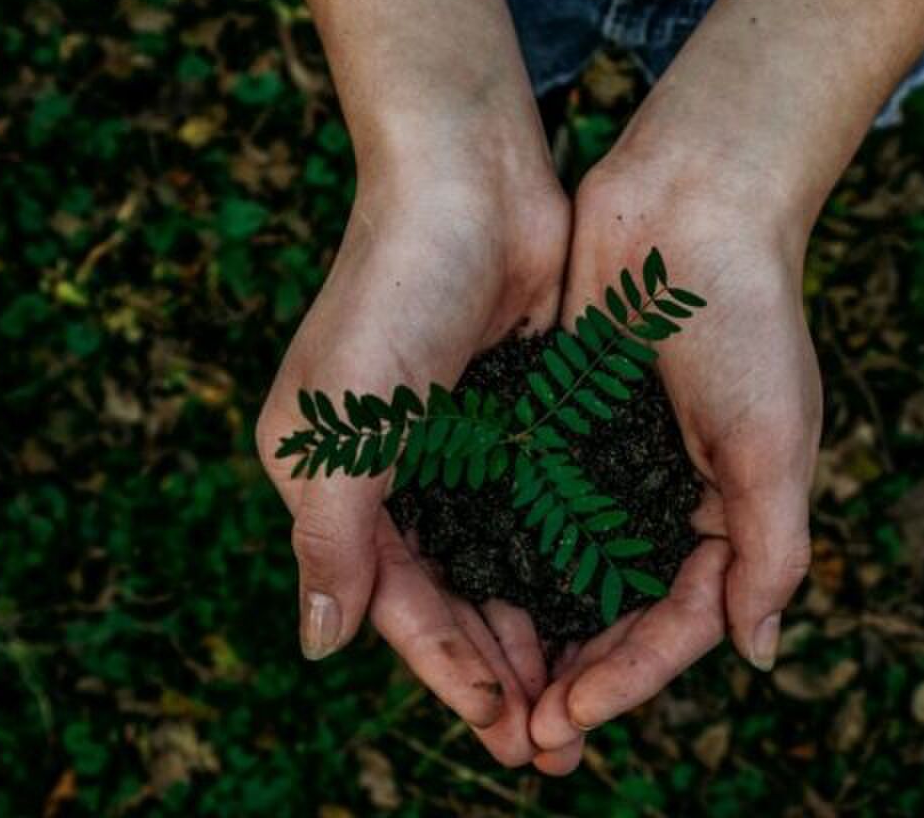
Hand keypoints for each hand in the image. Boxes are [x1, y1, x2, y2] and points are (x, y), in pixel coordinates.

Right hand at [255, 155, 568, 766]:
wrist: (469, 178)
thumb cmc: (392, 293)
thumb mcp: (343, 425)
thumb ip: (331, 539)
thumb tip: (320, 646)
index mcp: (335, 482)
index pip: (395, 604)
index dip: (448, 672)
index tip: (504, 731)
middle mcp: (394, 475)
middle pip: (451, 599)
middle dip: (499, 672)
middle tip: (555, 744)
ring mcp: (459, 448)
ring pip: (501, 566)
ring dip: (537, 631)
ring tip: (584, 698)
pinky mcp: (516, 419)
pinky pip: (541, 512)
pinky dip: (565, 563)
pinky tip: (603, 608)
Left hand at [528, 145, 822, 771]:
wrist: (692, 200)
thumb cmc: (748, 319)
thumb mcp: (775, 443)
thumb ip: (771, 551)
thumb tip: (757, 654)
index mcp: (728, 514)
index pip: (677, 623)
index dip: (628, 678)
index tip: (570, 718)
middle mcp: (666, 499)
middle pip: (616, 613)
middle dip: (574, 676)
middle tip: (522, 736)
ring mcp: (610, 463)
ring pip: (565, 571)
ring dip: (532, 631)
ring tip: (488, 688)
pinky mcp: (560, 423)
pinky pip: (529, 505)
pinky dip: (504, 551)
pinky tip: (463, 592)